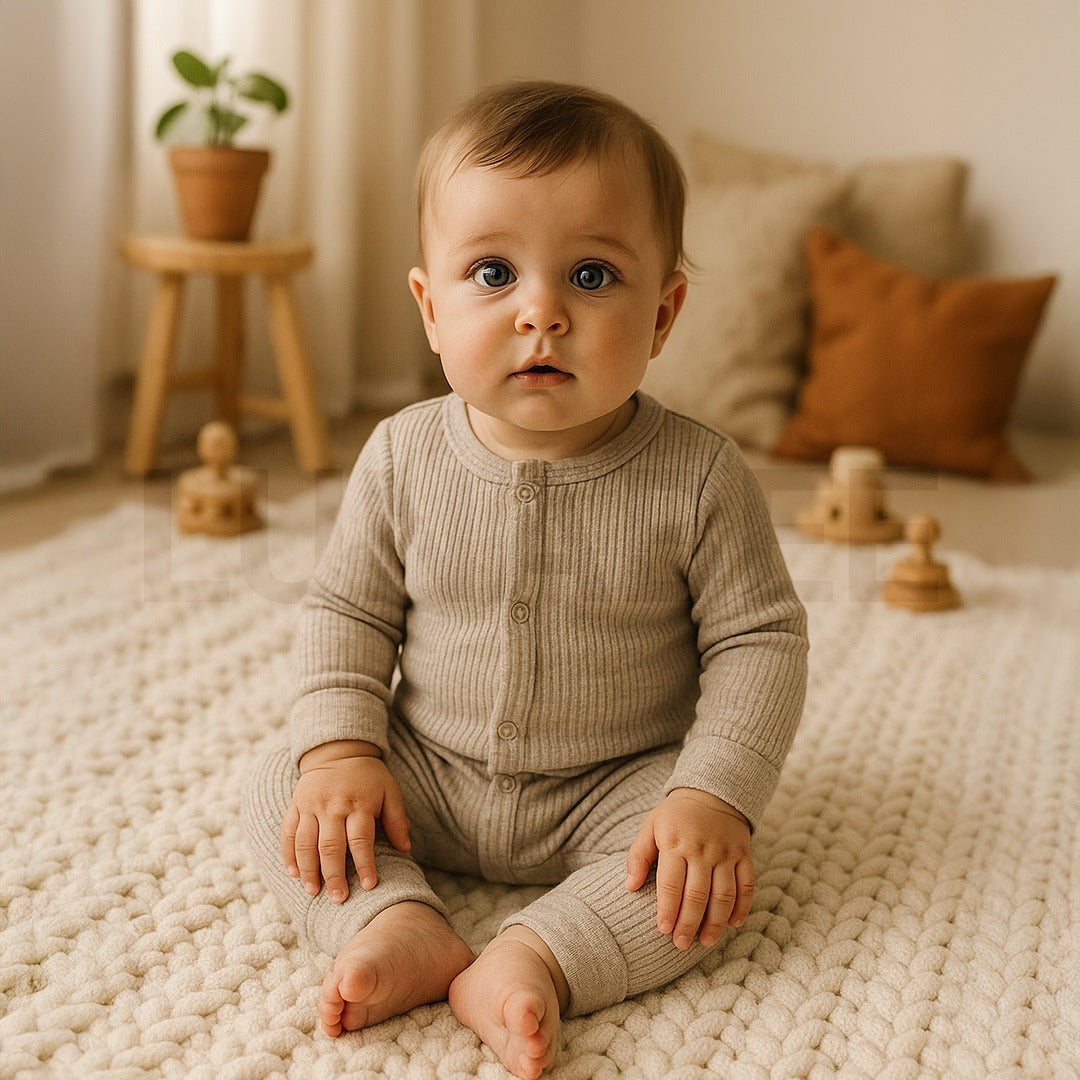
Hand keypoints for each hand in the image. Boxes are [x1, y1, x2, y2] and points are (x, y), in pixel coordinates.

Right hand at [280, 740, 410, 902]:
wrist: (338, 751)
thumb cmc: (368, 776)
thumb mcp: (389, 791)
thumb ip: (397, 818)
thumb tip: (406, 848)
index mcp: (359, 803)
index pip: (361, 839)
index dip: (365, 864)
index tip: (369, 886)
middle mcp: (333, 805)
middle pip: (331, 845)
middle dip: (334, 875)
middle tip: (338, 898)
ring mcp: (311, 805)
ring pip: (306, 842)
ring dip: (308, 870)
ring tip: (313, 891)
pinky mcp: (295, 805)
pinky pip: (288, 832)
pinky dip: (288, 854)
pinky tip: (293, 873)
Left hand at [626, 788, 753, 949]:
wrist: (712, 791)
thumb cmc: (675, 815)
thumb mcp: (651, 826)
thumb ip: (638, 855)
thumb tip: (630, 886)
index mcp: (676, 843)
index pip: (671, 883)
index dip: (668, 909)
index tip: (663, 930)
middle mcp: (703, 849)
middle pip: (698, 894)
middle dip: (689, 923)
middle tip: (681, 944)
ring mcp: (726, 853)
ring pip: (724, 894)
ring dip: (716, 922)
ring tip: (705, 942)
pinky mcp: (744, 855)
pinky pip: (747, 884)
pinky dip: (742, 907)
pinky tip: (733, 924)